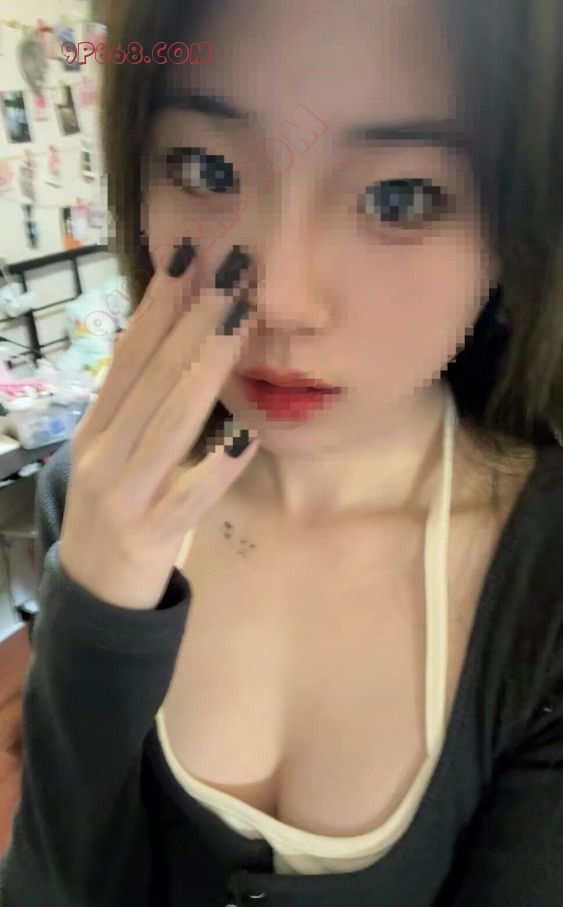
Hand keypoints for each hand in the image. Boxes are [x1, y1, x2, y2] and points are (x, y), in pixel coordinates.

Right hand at [58, 243, 259, 609]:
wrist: (93, 593)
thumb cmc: (113, 511)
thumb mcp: (113, 453)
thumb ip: (138, 408)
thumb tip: (179, 343)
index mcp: (97, 429)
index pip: (129, 356)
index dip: (159, 304)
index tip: (191, 255)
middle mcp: (104, 453)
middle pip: (153, 378)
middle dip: (193, 319)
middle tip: (232, 268)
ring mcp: (126, 493)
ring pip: (170, 422)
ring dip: (207, 367)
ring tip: (240, 319)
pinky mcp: (152, 534)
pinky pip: (190, 495)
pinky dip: (218, 464)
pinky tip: (246, 433)